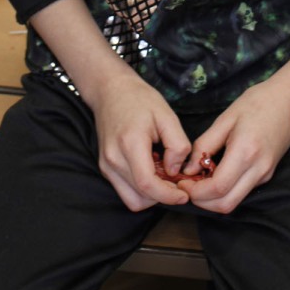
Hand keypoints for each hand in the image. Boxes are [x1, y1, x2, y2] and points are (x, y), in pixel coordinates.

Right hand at [89, 71, 192, 211]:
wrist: (110, 90)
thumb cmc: (139, 99)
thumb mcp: (167, 115)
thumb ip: (177, 144)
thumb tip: (175, 171)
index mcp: (130, 143)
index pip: (147, 184)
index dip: (168, 196)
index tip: (184, 195)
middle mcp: (113, 159)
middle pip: (140, 198)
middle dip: (162, 196)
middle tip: (178, 183)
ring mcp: (106, 165)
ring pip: (131, 200)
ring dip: (151, 195)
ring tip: (164, 176)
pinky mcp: (105, 168)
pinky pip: (125, 190)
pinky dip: (141, 189)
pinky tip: (152, 171)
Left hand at [177, 6, 289, 213]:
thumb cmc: (257, 102)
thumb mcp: (226, 118)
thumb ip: (205, 144)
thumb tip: (188, 168)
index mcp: (246, 152)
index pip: (217, 187)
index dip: (195, 191)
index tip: (181, 182)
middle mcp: (258, 169)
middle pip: (226, 204)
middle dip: (202, 202)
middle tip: (186, 186)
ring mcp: (265, 174)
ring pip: (235, 201)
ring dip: (213, 199)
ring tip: (197, 181)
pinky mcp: (267, 174)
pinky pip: (242, 191)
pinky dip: (225, 190)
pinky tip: (214, 175)